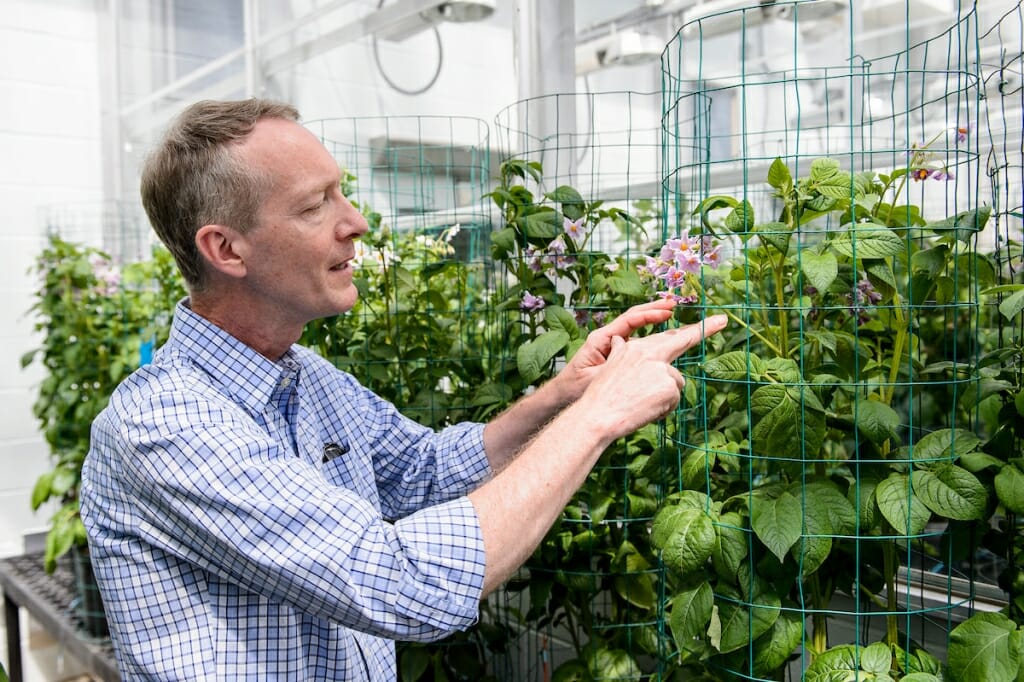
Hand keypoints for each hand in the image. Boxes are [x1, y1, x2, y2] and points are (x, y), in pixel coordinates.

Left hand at [553, 299, 679, 403]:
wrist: (562, 394)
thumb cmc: (574, 387)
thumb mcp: (595, 378)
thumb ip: (614, 368)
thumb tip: (639, 363)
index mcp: (601, 338)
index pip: (629, 320)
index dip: (650, 314)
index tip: (668, 311)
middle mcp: (607, 337)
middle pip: (633, 317)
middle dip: (653, 309)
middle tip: (673, 303)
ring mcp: (611, 344)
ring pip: (635, 326)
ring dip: (652, 318)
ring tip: (671, 312)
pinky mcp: (615, 353)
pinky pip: (635, 340)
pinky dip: (648, 334)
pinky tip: (662, 334)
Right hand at [573, 313, 727, 441]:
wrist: (598, 416)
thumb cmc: (602, 395)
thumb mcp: (610, 367)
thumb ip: (621, 352)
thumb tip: (619, 339)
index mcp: (639, 348)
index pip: (672, 337)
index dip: (699, 328)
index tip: (720, 320)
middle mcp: (653, 355)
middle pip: (681, 346)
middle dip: (705, 329)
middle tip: (723, 320)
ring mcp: (663, 370)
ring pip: (675, 384)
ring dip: (664, 396)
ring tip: (641, 403)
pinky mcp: (670, 388)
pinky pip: (673, 401)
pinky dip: (662, 409)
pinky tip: (646, 410)